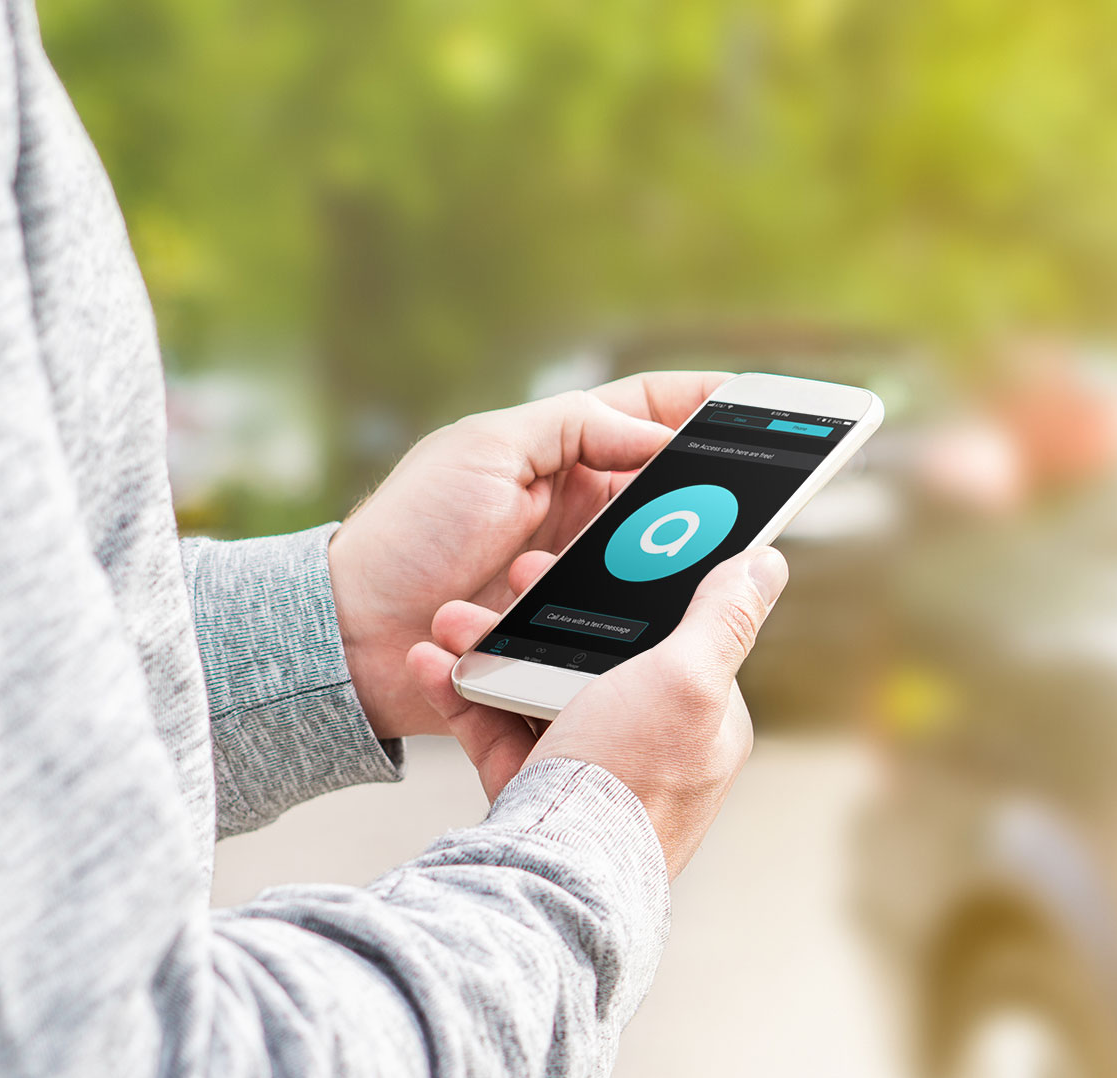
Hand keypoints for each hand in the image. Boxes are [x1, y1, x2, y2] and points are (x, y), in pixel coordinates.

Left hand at [328, 371, 730, 737]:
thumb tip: (655, 436)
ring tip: (705, 549)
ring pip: (658, 556)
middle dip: (712, 486)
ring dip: (674, 553)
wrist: (355, 635)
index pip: (646, 416)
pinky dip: (649, 610)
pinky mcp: (574, 627)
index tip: (757, 403)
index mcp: (557, 455)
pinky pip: (629, 615)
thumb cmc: (409, 534)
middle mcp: (576, 510)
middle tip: (762, 488)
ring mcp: (579, 570)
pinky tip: (672, 609)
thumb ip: (572, 428)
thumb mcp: (485, 451)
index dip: (701, 405)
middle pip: (668, 489)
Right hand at [406, 547, 788, 877]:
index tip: (589, 559)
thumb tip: (768, 565)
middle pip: (599, 661)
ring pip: (540, 691)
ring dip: (493, 647)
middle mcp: (654, 749)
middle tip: (514, 580)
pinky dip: (464, 694)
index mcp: (704, 723)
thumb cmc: (631, 779)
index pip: (677, 641)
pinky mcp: (538, 796)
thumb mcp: (688, 680)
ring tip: (454, 620)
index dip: (632, 596)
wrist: (555, 878)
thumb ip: (724, 619)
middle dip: (547, 617)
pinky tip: (433, 663)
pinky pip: (498, 732)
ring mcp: (594, 775)